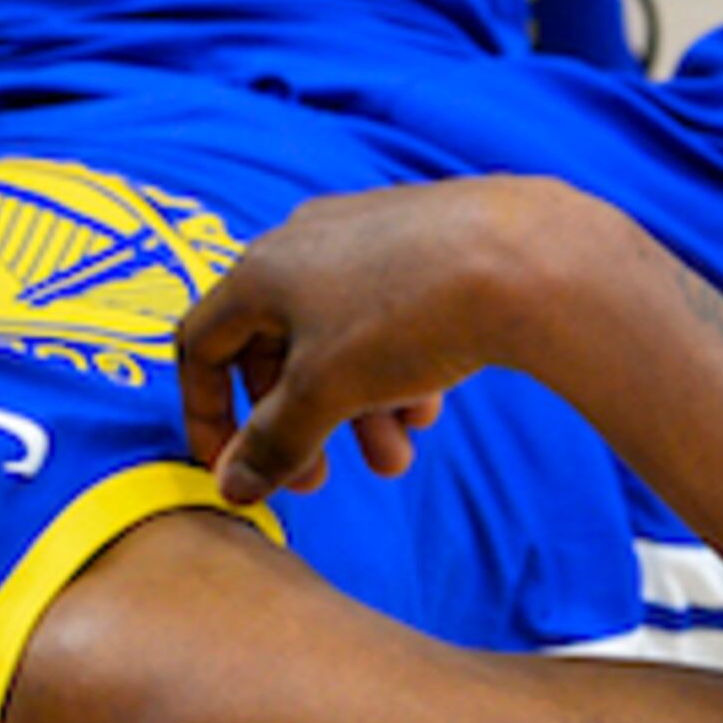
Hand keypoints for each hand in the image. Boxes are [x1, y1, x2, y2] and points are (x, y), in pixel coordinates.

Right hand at [175, 180, 591, 506]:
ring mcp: (364, 235)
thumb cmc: (405, 316)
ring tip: (398, 458)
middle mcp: (303, 241)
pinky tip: (431, 405)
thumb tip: (232, 486)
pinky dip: (395, 369)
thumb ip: (273, 442)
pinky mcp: (420, 239)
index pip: (200, 345)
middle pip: (274, 347)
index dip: (207, 414)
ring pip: (337, 338)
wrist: (522, 256)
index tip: (235, 467)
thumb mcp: (326, 393)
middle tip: (320, 478)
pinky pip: (386, 314)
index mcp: (259, 269)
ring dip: (356, 409)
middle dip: (298, 422)